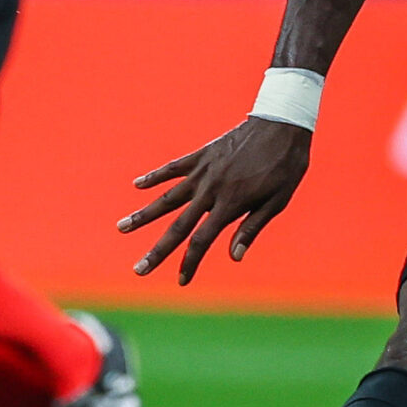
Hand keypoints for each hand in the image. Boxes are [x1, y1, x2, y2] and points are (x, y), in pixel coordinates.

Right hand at [120, 118, 312, 283]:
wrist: (282, 125)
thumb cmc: (284, 167)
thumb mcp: (277, 201)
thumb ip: (251, 227)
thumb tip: (234, 257)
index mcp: (230, 204)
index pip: (202, 241)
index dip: (190, 262)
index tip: (181, 281)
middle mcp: (211, 190)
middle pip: (178, 226)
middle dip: (157, 250)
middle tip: (138, 269)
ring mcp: (203, 171)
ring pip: (167, 198)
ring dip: (143, 214)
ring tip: (121, 228)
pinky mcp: (202, 155)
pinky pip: (173, 168)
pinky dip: (155, 176)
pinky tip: (138, 185)